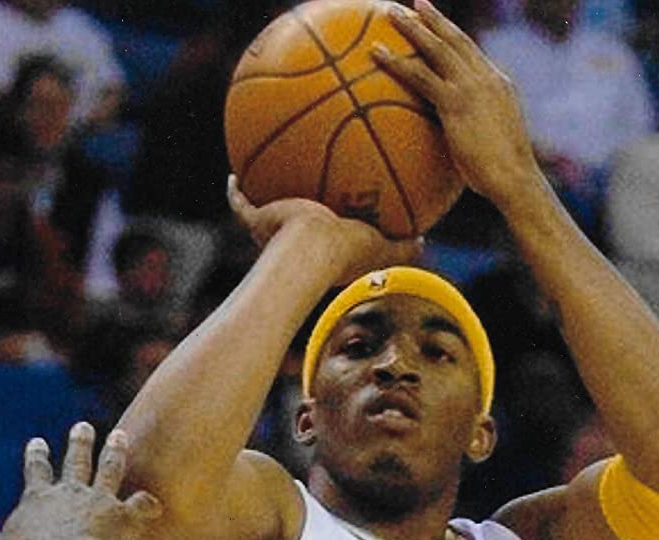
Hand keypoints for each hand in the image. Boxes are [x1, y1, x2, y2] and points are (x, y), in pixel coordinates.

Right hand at [0, 422, 160, 539]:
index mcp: (38, 498)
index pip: (37, 470)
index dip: (37, 456)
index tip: (38, 442)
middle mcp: (70, 492)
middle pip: (77, 461)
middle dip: (80, 442)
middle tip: (84, 427)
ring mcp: (99, 501)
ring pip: (110, 468)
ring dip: (116, 451)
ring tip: (120, 436)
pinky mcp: (123, 518)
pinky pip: (141, 507)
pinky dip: (149, 506)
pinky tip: (156, 505)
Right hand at [227, 175, 421, 284]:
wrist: (311, 249)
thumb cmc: (346, 251)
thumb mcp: (382, 248)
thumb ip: (403, 246)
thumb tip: (425, 241)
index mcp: (324, 245)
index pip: (326, 232)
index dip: (330, 221)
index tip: (334, 209)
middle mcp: (294, 241)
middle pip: (292, 218)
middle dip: (293, 205)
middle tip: (297, 182)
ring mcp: (272, 231)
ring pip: (263, 209)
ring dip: (261, 192)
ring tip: (259, 169)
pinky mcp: (256, 222)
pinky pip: (240, 203)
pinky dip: (235, 191)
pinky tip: (233, 173)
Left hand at [371, 0, 543, 212]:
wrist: (515, 178)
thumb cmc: (503, 177)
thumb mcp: (492, 148)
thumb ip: (476, 138)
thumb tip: (461, 152)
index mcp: (498, 85)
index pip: (472, 54)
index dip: (454, 37)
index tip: (439, 25)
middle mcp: (486, 78)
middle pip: (456, 39)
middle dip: (435, 19)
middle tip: (417, 2)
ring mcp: (471, 87)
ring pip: (437, 47)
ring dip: (412, 27)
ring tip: (390, 12)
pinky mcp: (455, 103)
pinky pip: (419, 76)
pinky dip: (396, 62)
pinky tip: (376, 53)